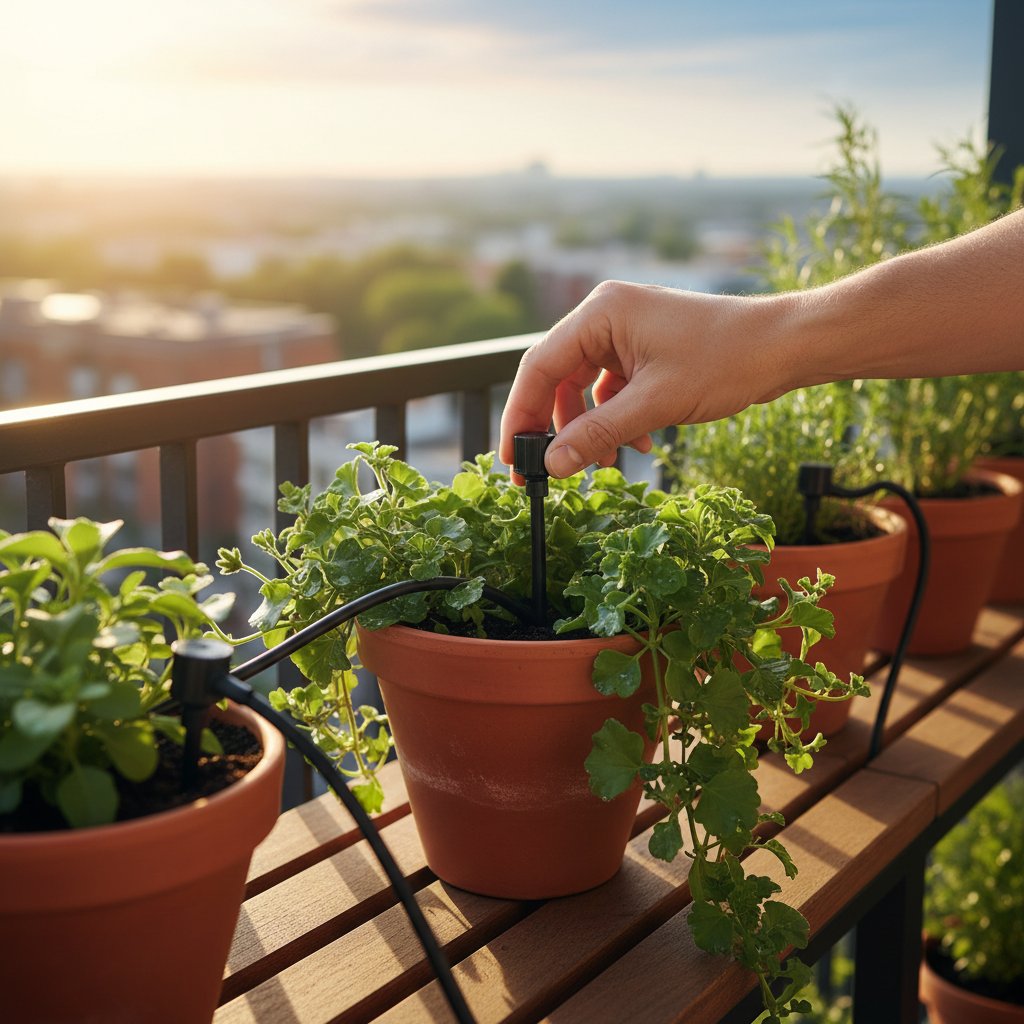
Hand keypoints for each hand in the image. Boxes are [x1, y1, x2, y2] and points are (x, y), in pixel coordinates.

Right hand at [499, 281, 790, 477]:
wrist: (783, 346)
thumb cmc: (726, 360)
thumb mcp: (654, 404)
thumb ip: (597, 434)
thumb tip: (551, 464)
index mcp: (601, 313)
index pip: (538, 366)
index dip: (521, 416)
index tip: (513, 458)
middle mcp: (606, 316)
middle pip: (557, 377)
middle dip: (555, 427)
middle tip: (546, 471)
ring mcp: (625, 332)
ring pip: (584, 387)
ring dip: (590, 428)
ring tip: (606, 461)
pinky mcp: (643, 349)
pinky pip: (611, 388)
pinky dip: (616, 418)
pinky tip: (637, 444)